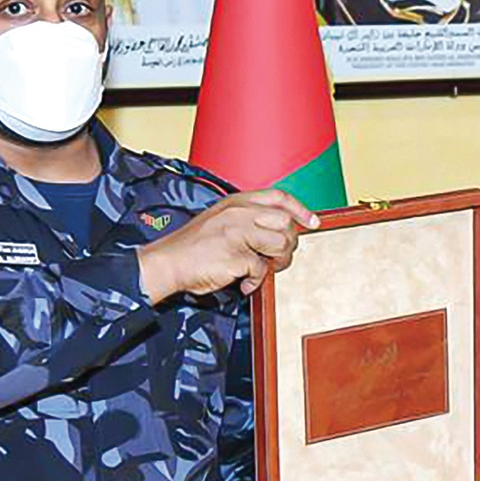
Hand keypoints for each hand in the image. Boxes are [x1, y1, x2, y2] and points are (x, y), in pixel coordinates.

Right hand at [139, 190, 317, 302]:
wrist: (167, 262)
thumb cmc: (193, 246)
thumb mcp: (220, 219)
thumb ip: (247, 219)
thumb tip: (280, 229)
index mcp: (235, 202)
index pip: (278, 196)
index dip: (300, 209)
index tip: (312, 221)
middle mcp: (238, 214)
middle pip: (285, 222)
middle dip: (289, 242)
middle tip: (278, 257)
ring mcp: (237, 233)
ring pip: (280, 244)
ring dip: (279, 262)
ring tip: (264, 269)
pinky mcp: (235, 256)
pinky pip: (261, 269)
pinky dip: (256, 281)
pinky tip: (244, 284)